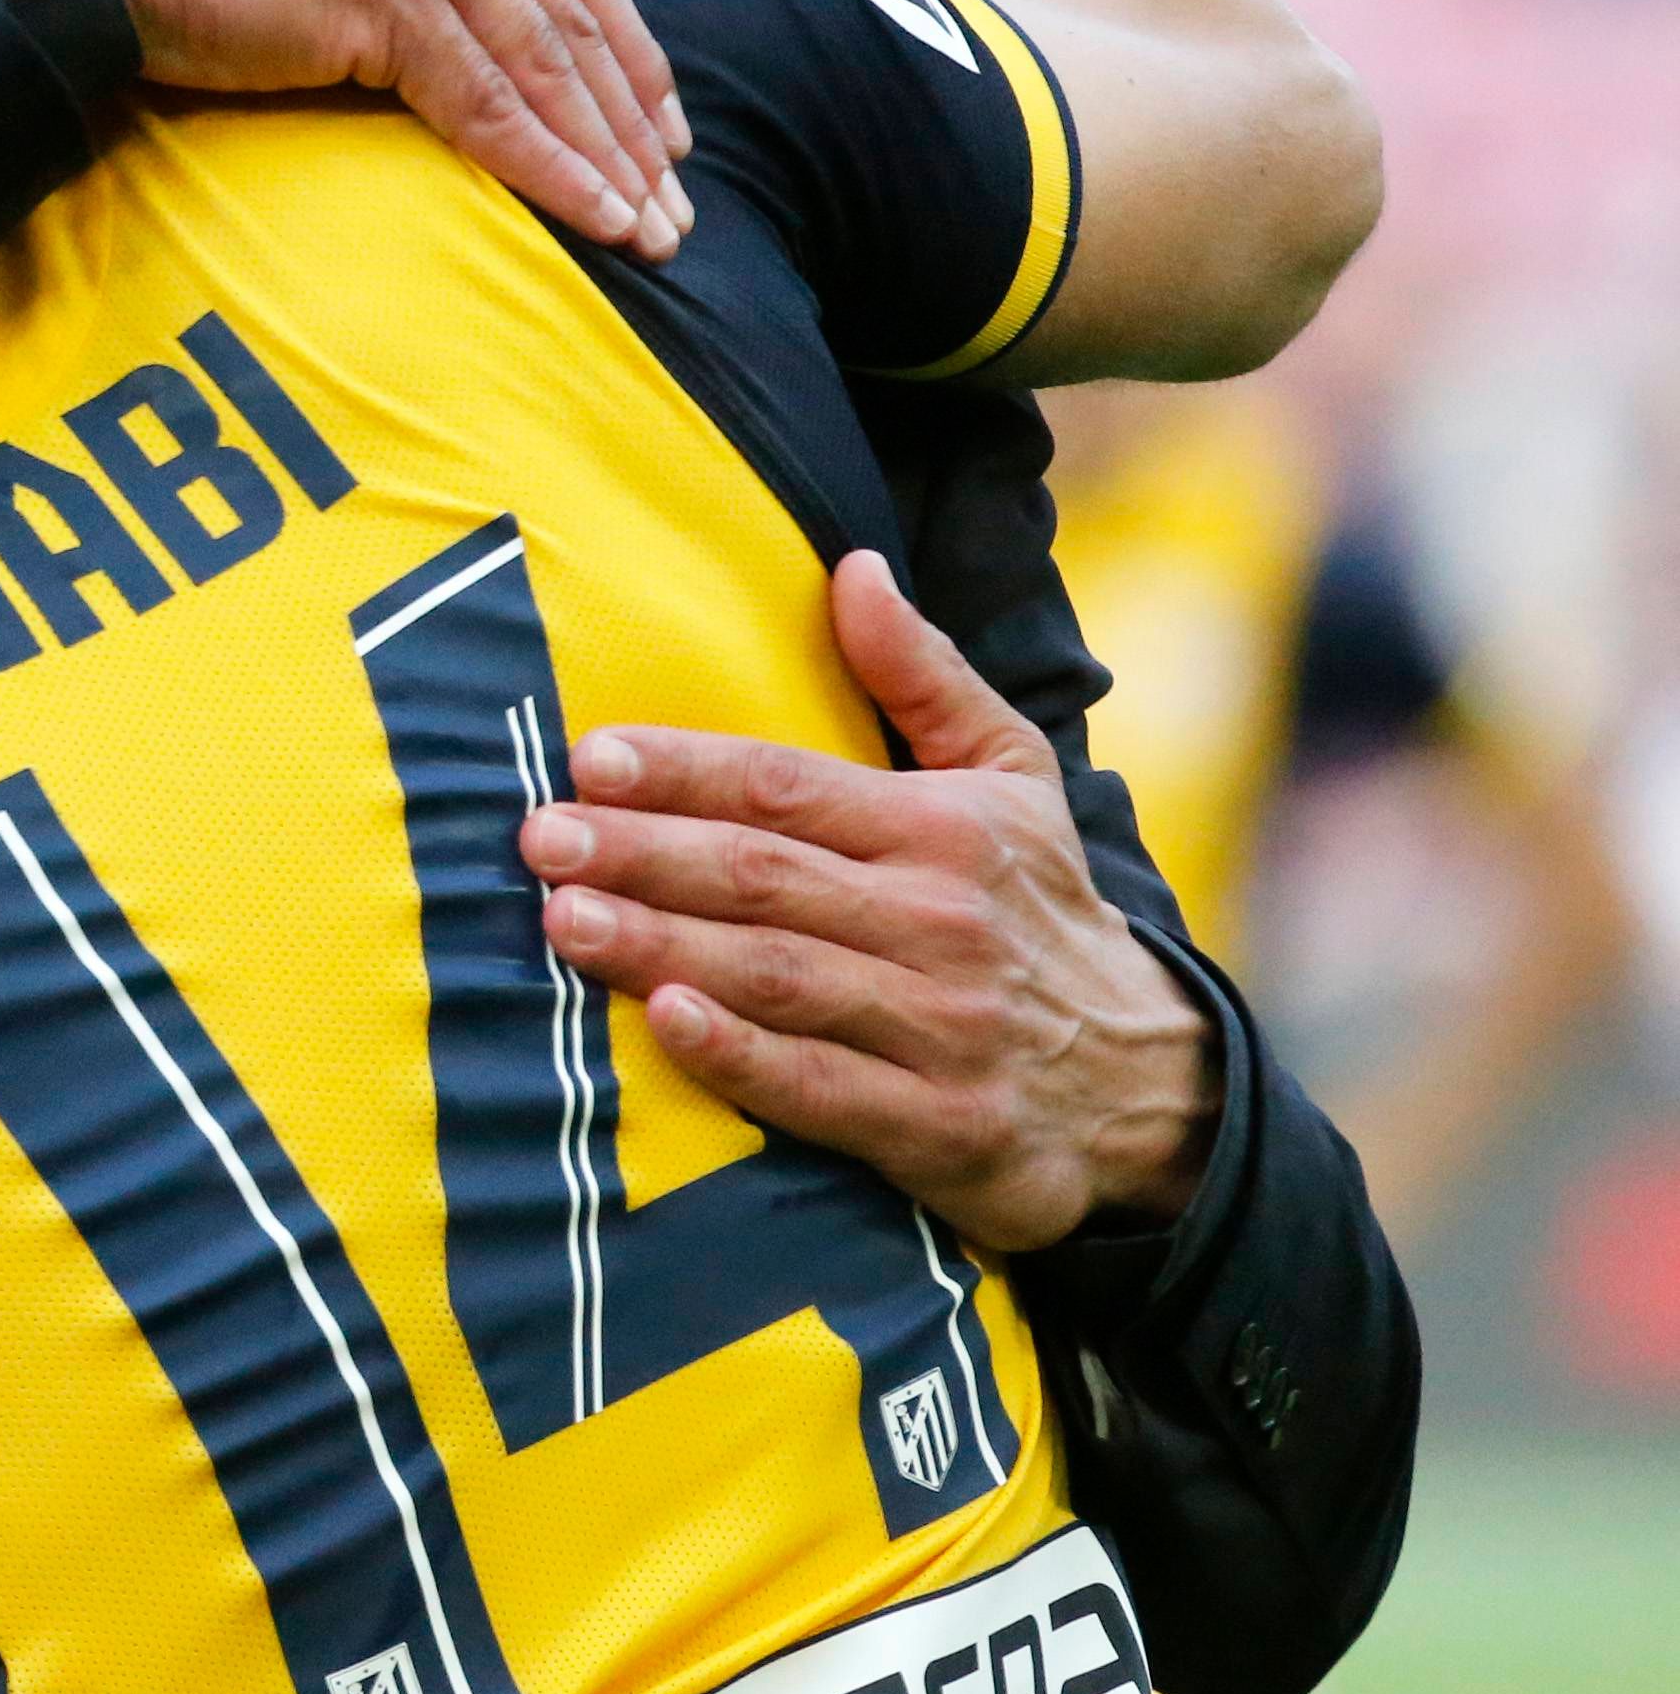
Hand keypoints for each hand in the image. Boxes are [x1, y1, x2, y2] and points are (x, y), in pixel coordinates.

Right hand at [24, 0, 691, 262]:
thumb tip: (408, 28)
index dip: (623, 49)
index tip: (660, 126)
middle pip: (573, 11)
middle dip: (633, 118)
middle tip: (677, 201)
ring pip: (546, 61)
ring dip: (608, 156)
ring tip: (653, 233)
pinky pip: (489, 102)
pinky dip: (552, 169)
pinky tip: (595, 219)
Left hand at [517, 550, 1220, 1252]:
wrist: (1151, 1087)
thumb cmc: (1038, 910)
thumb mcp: (1011, 779)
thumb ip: (922, 675)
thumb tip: (854, 566)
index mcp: (944, 831)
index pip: (788, 787)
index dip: (685, 770)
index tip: (587, 758)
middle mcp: (939, 922)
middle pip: (764, 877)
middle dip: (644, 853)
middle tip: (541, 837)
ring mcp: (939, 1027)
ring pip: (777, 976)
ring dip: (662, 946)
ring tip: (563, 919)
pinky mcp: (936, 1127)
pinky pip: (821, 1089)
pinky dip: (741, 1057)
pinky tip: (664, 1023)